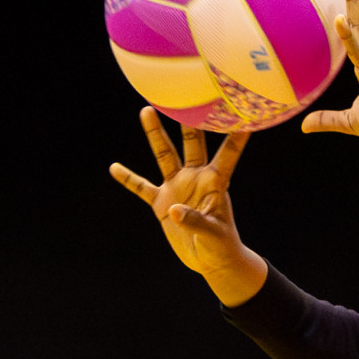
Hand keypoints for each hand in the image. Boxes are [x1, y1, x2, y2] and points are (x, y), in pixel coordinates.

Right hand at [110, 107, 267, 305]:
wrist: (212, 261)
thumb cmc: (222, 247)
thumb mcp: (213, 236)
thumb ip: (194, 222)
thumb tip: (173, 210)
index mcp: (216, 183)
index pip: (228, 154)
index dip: (236, 135)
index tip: (243, 111)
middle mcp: (196, 178)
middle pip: (191, 144)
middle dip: (188, 122)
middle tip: (184, 96)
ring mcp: (177, 188)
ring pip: (164, 156)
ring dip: (156, 135)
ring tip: (146, 111)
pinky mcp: (162, 203)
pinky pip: (142, 187)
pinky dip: (129, 179)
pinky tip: (114, 167)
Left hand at [301, 0, 358, 172]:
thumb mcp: (350, 121)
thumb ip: (328, 119)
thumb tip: (304, 125)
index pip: (356, 37)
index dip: (350, 20)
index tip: (344, 3)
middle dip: (354, 1)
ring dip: (354, 4)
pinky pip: (358, 50)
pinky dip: (348, 35)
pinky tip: (340, 19)